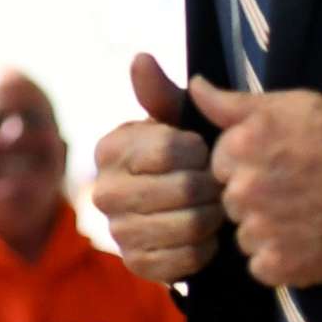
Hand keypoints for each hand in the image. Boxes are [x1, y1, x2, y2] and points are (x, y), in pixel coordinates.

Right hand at [92, 53, 225, 284]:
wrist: (182, 208)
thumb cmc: (182, 155)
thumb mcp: (174, 120)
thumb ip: (160, 92)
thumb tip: (141, 57)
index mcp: (109, 150)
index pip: (171, 149)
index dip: (199, 150)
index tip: (203, 150)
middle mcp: (103, 191)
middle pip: (183, 190)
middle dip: (211, 186)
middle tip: (218, 183)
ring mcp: (117, 231)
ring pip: (188, 226)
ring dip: (212, 217)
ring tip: (215, 206)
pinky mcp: (137, 264)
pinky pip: (186, 260)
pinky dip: (206, 248)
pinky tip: (205, 234)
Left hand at [190, 76, 321, 287]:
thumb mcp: (290, 105)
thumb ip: (233, 103)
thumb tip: (195, 86)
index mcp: (239, 147)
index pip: (218, 165)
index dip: (246, 166)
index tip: (277, 165)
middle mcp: (243, 190)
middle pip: (228, 200)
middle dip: (253, 197)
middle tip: (293, 192)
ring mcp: (261, 230)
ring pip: (242, 234)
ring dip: (264, 230)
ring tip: (302, 217)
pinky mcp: (280, 266)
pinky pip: (260, 266)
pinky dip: (279, 259)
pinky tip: (305, 242)